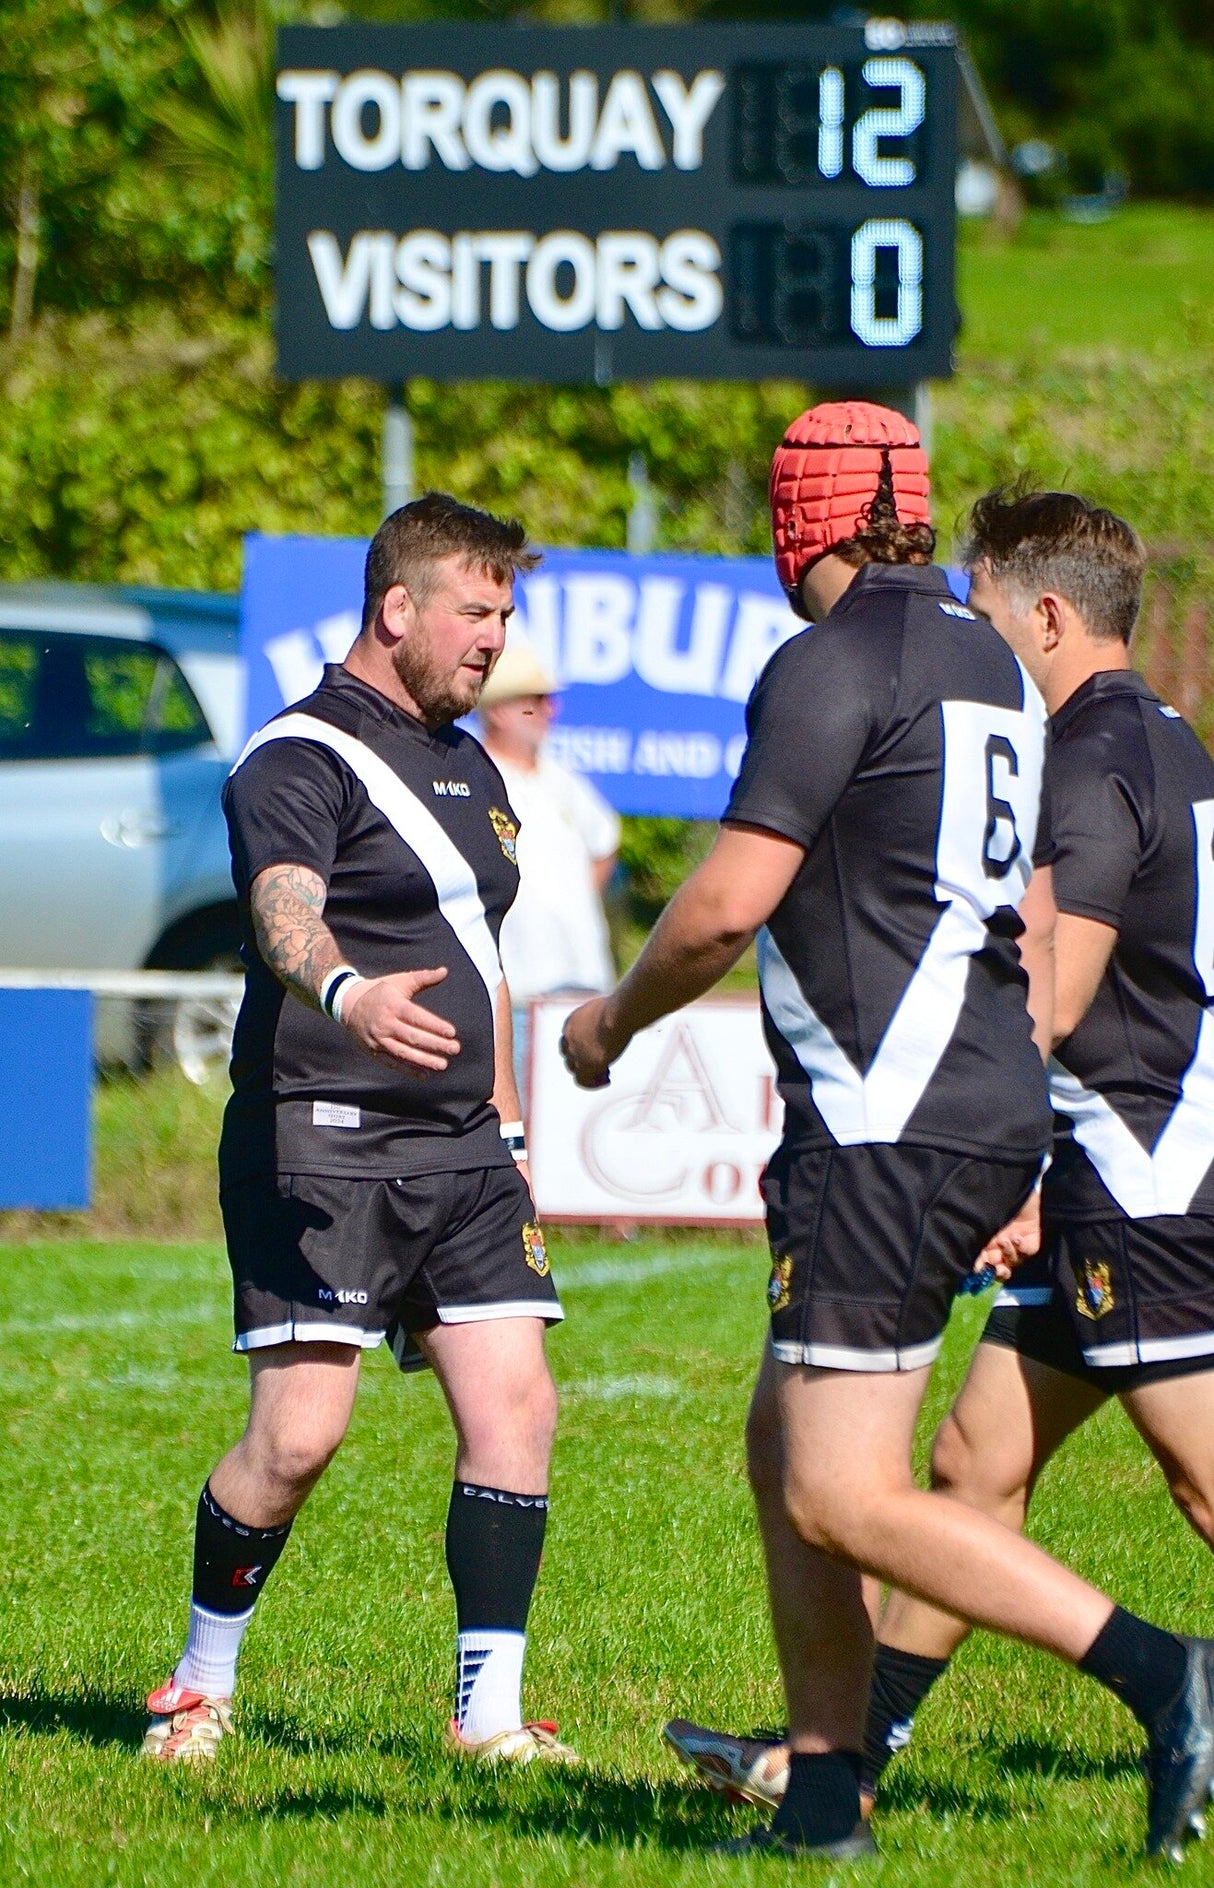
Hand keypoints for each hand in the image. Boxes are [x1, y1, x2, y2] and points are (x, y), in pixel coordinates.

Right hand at [342, 967, 459, 1073]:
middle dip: (435, 1044)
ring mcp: (378, 1040)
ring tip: (443, 1064)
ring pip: (403, 1053)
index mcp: (393, 1005)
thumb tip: (444, 971)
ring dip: (424, 1060)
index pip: (416, 1017)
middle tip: (455, 1048)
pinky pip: (392, 1063)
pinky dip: (408, 1070)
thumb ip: (423, 978)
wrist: (347, 1004)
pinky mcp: (374, 1051)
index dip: (434, 1026)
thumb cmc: (379, 991)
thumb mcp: (399, 981)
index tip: (451, 1032)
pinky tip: (424, 1074)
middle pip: (413, 1037)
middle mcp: (385, 1024)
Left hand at [560, 996, 627, 1089]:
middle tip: (599, 1062)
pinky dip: (592, 1083)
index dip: (580, 1045)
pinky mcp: (585, 1065)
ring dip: (588, 1073)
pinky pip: (582, 1081)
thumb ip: (604, 1018)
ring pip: (573, 1069)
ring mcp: (575, 1052)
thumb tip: (615, 1019)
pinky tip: (607, 1081)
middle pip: (568, 1054)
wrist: (618, 1015)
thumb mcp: (606, 1009)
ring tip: (606, 1074)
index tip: (595, 1047)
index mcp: (571, 1022)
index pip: (569, 1038)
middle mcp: (569, 1038)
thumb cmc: (619, 1008)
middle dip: (582, 1060)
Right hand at [974, 1187, 1041, 1282]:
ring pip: (1012, 1262)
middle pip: (998, 1267)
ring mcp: (1016, 1242)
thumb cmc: (993, 1194)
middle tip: (996, 1268)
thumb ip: (971, 1233)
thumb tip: (968, 1258)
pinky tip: (1017, 1238)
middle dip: (996, 1271)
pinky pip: (1028, 1251)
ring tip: (1005, 1239)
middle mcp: (999, 1243)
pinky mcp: (1031, 1239)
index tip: (976, 1270)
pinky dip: (1022, 1248)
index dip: (978, 1269)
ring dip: (1008, 1254)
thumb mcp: (980, 1214)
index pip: (980, 1261)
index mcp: (984, 1239)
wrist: (1018, 1180)